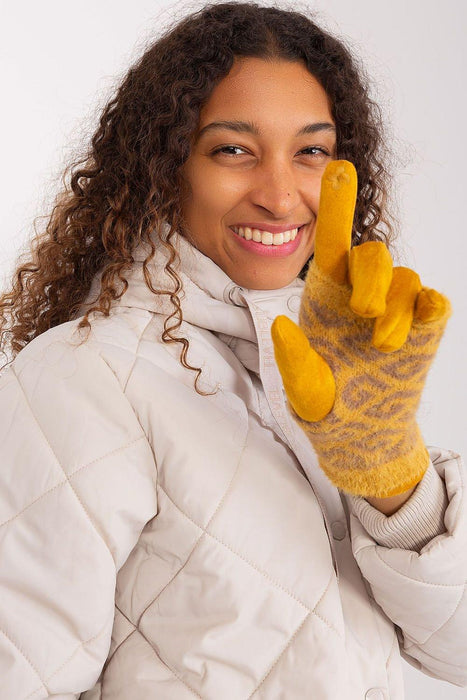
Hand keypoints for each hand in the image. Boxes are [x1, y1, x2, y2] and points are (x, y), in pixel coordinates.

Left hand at [271, 160, 450, 497]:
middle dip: (370, 276)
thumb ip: (293, 361)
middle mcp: (361, 295)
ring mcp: (395, 311)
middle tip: (360, 314)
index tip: (338, 165)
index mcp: (325, 297)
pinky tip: (407, 334)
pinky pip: (432, 301)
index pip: (332, 242)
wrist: (363, 437)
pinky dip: (424, 310)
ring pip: (403, 276)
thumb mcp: (303, 390)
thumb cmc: (327, 408)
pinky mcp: (425, 330)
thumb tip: (281, 326)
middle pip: (374, 253)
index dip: (336, 205)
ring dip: (392, 305)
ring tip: (380, 345)